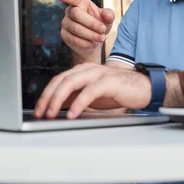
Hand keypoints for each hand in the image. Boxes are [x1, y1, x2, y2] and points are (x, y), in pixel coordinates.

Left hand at [34, 63, 151, 118]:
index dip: (46, 94)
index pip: (58, 80)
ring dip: (58, 99)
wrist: (144, 88)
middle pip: (61, 80)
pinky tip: (73, 114)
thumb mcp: (91, 95)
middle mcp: (88, 69)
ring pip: (71, 82)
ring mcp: (98, 73)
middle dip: (48, 97)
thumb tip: (57, 106)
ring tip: (52, 113)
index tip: (39, 109)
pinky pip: (89, 91)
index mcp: (82, 71)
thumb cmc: (118, 91)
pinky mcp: (109, 82)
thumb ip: (75, 96)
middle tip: (40, 112)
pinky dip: (79, 103)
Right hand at [57, 0, 114, 59]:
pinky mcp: (64, 34)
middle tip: (103, 30)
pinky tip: (93, 44)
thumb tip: (107, 15)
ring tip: (102, 38)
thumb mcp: (107, 20)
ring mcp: (65, 23)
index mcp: (81, 3)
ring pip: (76, 28)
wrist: (93, 42)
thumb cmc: (100, 26)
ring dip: (91, 35)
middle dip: (92, 23)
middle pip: (77, 14)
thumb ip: (109, 15)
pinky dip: (86, 43)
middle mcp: (70, 11)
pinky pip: (74, 39)